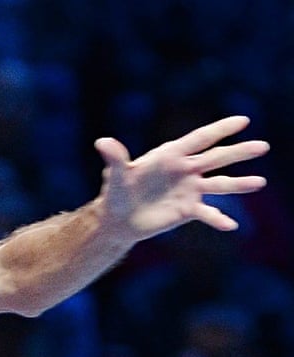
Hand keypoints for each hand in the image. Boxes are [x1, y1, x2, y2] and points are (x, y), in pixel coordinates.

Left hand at [94, 115, 268, 241]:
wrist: (118, 219)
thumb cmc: (116, 192)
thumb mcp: (115, 175)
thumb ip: (114, 158)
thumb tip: (102, 142)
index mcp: (171, 155)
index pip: (200, 139)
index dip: (220, 130)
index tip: (243, 121)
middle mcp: (185, 170)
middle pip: (217, 158)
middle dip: (239, 152)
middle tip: (263, 146)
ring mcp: (190, 190)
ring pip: (220, 184)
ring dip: (239, 184)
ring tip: (260, 182)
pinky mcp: (188, 210)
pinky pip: (207, 214)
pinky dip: (218, 219)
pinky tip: (230, 225)